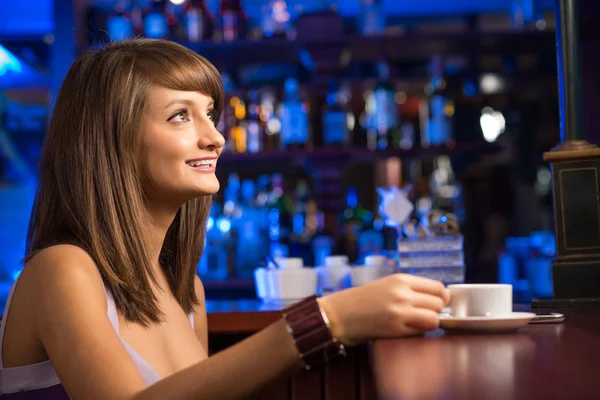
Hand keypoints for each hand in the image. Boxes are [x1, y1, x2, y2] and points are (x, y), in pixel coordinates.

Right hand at [319, 274, 449, 345]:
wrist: (340, 314)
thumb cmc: (362, 300)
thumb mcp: (387, 285)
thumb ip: (410, 288)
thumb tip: (438, 298)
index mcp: (401, 279)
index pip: (438, 287)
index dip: (442, 297)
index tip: (438, 302)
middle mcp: (402, 293)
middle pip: (439, 303)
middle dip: (436, 310)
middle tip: (426, 314)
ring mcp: (400, 312)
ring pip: (434, 318)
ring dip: (430, 322)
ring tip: (418, 323)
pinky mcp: (396, 329)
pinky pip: (421, 332)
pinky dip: (419, 332)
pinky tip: (407, 329)